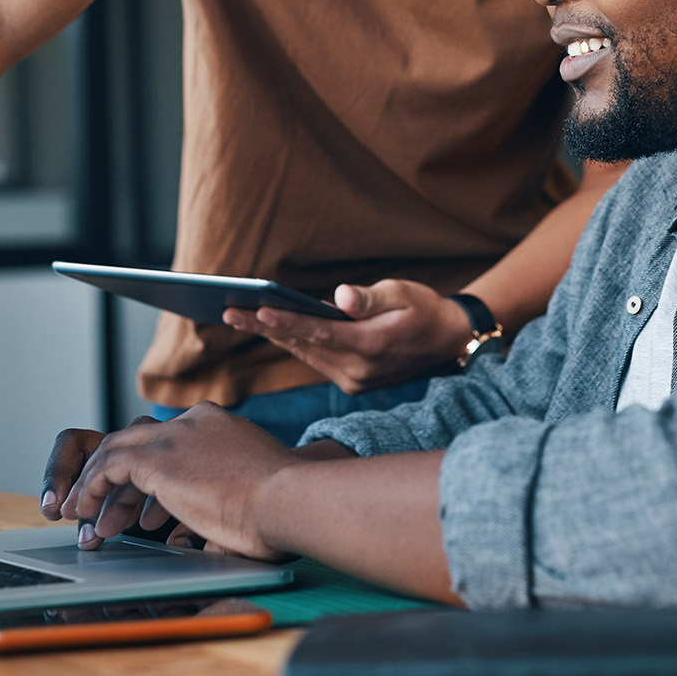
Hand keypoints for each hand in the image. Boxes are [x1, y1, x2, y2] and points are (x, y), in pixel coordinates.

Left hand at [56, 405, 300, 559]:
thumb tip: (191, 535)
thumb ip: (219, 504)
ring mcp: (175, 436)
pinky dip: (91, 487)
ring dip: (96, 485)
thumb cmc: (284, 510)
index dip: (147, 476)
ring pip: (116, 449)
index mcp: (220, 426)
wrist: (289, 499)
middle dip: (115, 481)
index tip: (139, 511)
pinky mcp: (159, 459)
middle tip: (104, 517)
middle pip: (137, 441)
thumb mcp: (249, 495)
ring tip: (85, 517)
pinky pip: (108, 466)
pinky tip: (86, 510)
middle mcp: (195, 421)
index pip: (168, 442)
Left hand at [222, 279, 471, 393]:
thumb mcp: (404, 293)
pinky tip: (269, 327)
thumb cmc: (425, 308)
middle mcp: (358, 370)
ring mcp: (353, 380)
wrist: (448, 342)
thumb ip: (371, 297)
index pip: (319, 332)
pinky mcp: (351, 382)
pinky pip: (315, 359)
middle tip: (228, 311)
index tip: (257, 309)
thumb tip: (341, 297)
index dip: (287, 321)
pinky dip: (293, 343)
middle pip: (304, 345)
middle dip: (265, 327)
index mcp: (371, 346)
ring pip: (305, 354)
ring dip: (273, 335)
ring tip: (238, 314)